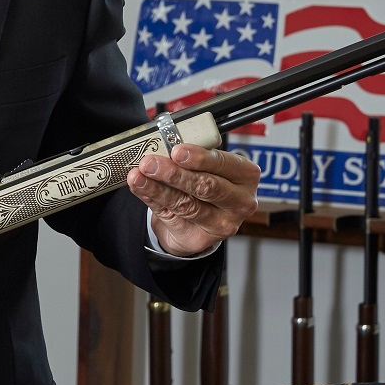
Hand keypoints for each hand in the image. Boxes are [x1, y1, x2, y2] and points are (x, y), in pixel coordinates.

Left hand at [128, 144, 259, 257]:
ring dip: (157, 188)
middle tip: (151, 163)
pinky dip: (152, 199)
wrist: (200, 220)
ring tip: (138, 176)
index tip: (177, 151)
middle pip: (206, 186)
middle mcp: (240, 202)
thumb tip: (163, 146)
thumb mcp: (207, 166)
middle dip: (175, 174)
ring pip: (186, 204)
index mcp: (246, 175)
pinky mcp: (200, 238)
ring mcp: (221, 224)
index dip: (199, 158)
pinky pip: (171, 216)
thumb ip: (191, 156)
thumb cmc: (206, 183)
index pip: (224, 164)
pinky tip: (140, 188)